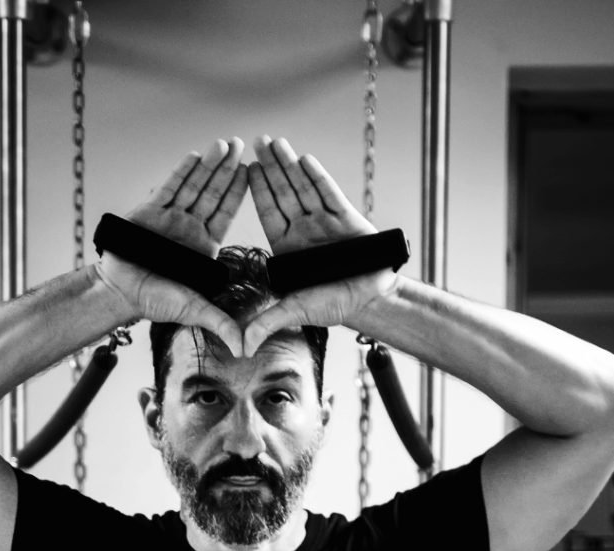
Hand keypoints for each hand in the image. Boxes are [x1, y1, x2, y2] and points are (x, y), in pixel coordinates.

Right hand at [94, 138, 247, 354]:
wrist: (119, 292)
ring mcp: (171, 217)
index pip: (226, 214)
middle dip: (227, 170)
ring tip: (223, 143)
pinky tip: (194, 155)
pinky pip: (169, 188)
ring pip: (193, 186)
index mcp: (205, 246)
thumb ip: (220, 323)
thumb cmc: (155, 301)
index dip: (239, 193)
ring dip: (208, 165)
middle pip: (212, 193)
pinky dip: (181, 173)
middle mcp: (191, 228)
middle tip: (242, 145)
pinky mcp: (150, 211)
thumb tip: (244, 348)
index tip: (253, 172)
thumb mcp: (193, 310)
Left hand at [245, 136, 397, 353]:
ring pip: (303, 188)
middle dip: (270, 168)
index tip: (244, 171)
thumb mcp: (296, 311)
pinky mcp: (346, 216)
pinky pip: (329, 192)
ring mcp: (323, 221)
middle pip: (283, 193)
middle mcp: (302, 230)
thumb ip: (268, 322)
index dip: (257, 192)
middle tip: (256, 143)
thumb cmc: (334, 304)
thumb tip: (242, 346)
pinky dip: (318, 177)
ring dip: (289, 165)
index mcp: (285, 247)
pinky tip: (304, 160)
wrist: (371, 298)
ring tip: (275, 142)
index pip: (268, 214)